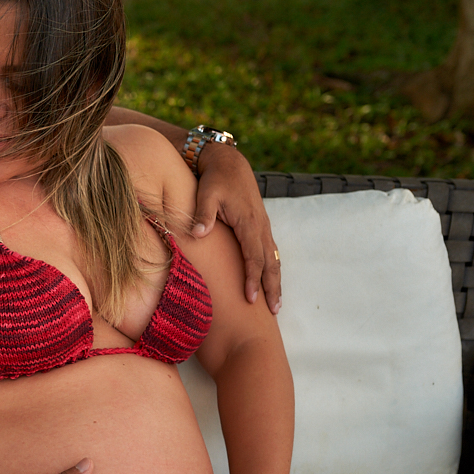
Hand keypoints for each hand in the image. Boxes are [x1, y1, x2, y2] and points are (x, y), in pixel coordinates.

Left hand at [192, 143, 281, 314]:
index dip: (252, 278)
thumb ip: (203, 214)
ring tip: (276, 305)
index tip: (250, 299)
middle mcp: (260, 226)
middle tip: (273, 311)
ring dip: (276, 282)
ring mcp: (263, 226)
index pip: (253, 256)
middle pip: (270, 263)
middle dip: (272, 288)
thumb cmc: (215, 179)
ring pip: (274, 259)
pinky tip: (271, 283)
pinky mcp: (261, 226)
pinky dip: (272, 269)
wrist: (229, 162)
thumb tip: (198, 234)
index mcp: (248, 222)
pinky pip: (271, 252)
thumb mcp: (206, 193)